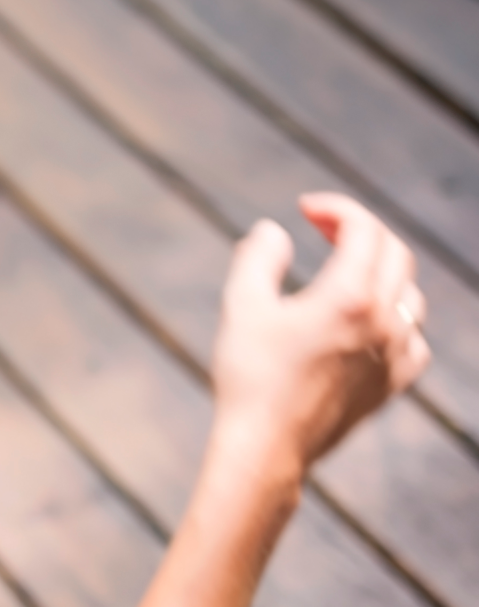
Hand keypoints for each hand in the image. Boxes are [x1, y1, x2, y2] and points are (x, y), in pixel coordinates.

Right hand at [211, 193, 429, 468]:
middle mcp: (384, 321)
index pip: (363, 229)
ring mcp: (395, 355)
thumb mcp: (241, 304)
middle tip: (321, 227)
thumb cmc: (249, 374)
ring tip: (343, 271)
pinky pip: (414, 337)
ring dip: (381, 270)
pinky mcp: (393, 384)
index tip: (303, 209)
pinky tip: (368, 322)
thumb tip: (276, 230)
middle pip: (394, 252)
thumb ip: (259, 256)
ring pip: (409, 294)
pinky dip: (396, 318)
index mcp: (349, 296)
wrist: (266, 446)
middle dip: (359, 230)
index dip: (335, 208)